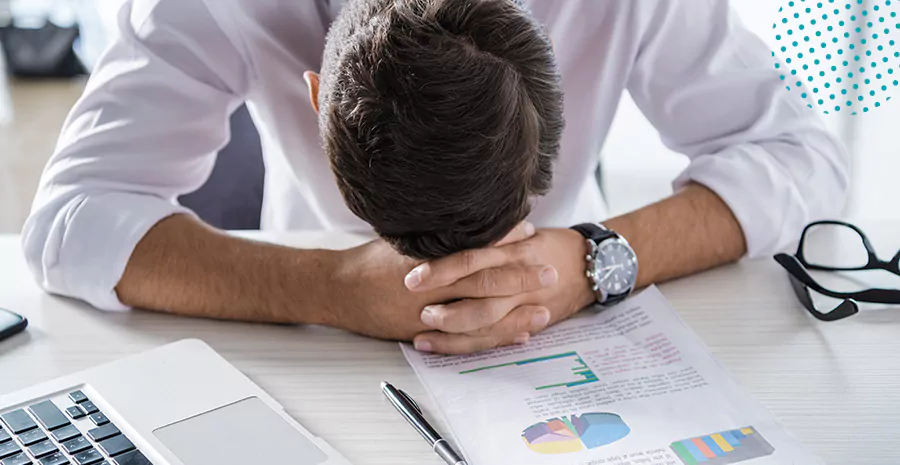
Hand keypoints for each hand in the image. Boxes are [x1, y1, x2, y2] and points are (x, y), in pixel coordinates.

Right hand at [323, 222, 557, 340]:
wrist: (336, 289)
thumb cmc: (370, 261)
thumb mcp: (402, 238)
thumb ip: (435, 234)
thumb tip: (468, 217)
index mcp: (426, 255)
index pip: (472, 245)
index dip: (503, 239)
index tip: (529, 231)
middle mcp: (429, 284)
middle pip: (482, 281)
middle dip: (520, 277)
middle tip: (551, 271)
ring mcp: (427, 312)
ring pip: (478, 315)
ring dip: (514, 314)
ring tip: (543, 310)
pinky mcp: (423, 333)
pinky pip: (465, 340)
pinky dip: (494, 338)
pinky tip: (517, 335)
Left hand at [406, 228, 595, 353]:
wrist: (591, 263)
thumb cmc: (546, 244)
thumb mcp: (519, 231)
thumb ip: (487, 235)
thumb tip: (438, 229)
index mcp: (512, 248)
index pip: (472, 258)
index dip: (441, 269)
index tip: (411, 278)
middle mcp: (518, 275)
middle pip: (479, 293)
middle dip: (446, 307)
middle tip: (418, 313)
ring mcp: (525, 301)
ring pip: (487, 322)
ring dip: (453, 334)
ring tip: (423, 338)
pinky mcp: (530, 320)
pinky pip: (499, 336)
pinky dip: (475, 344)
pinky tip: (448, 346)